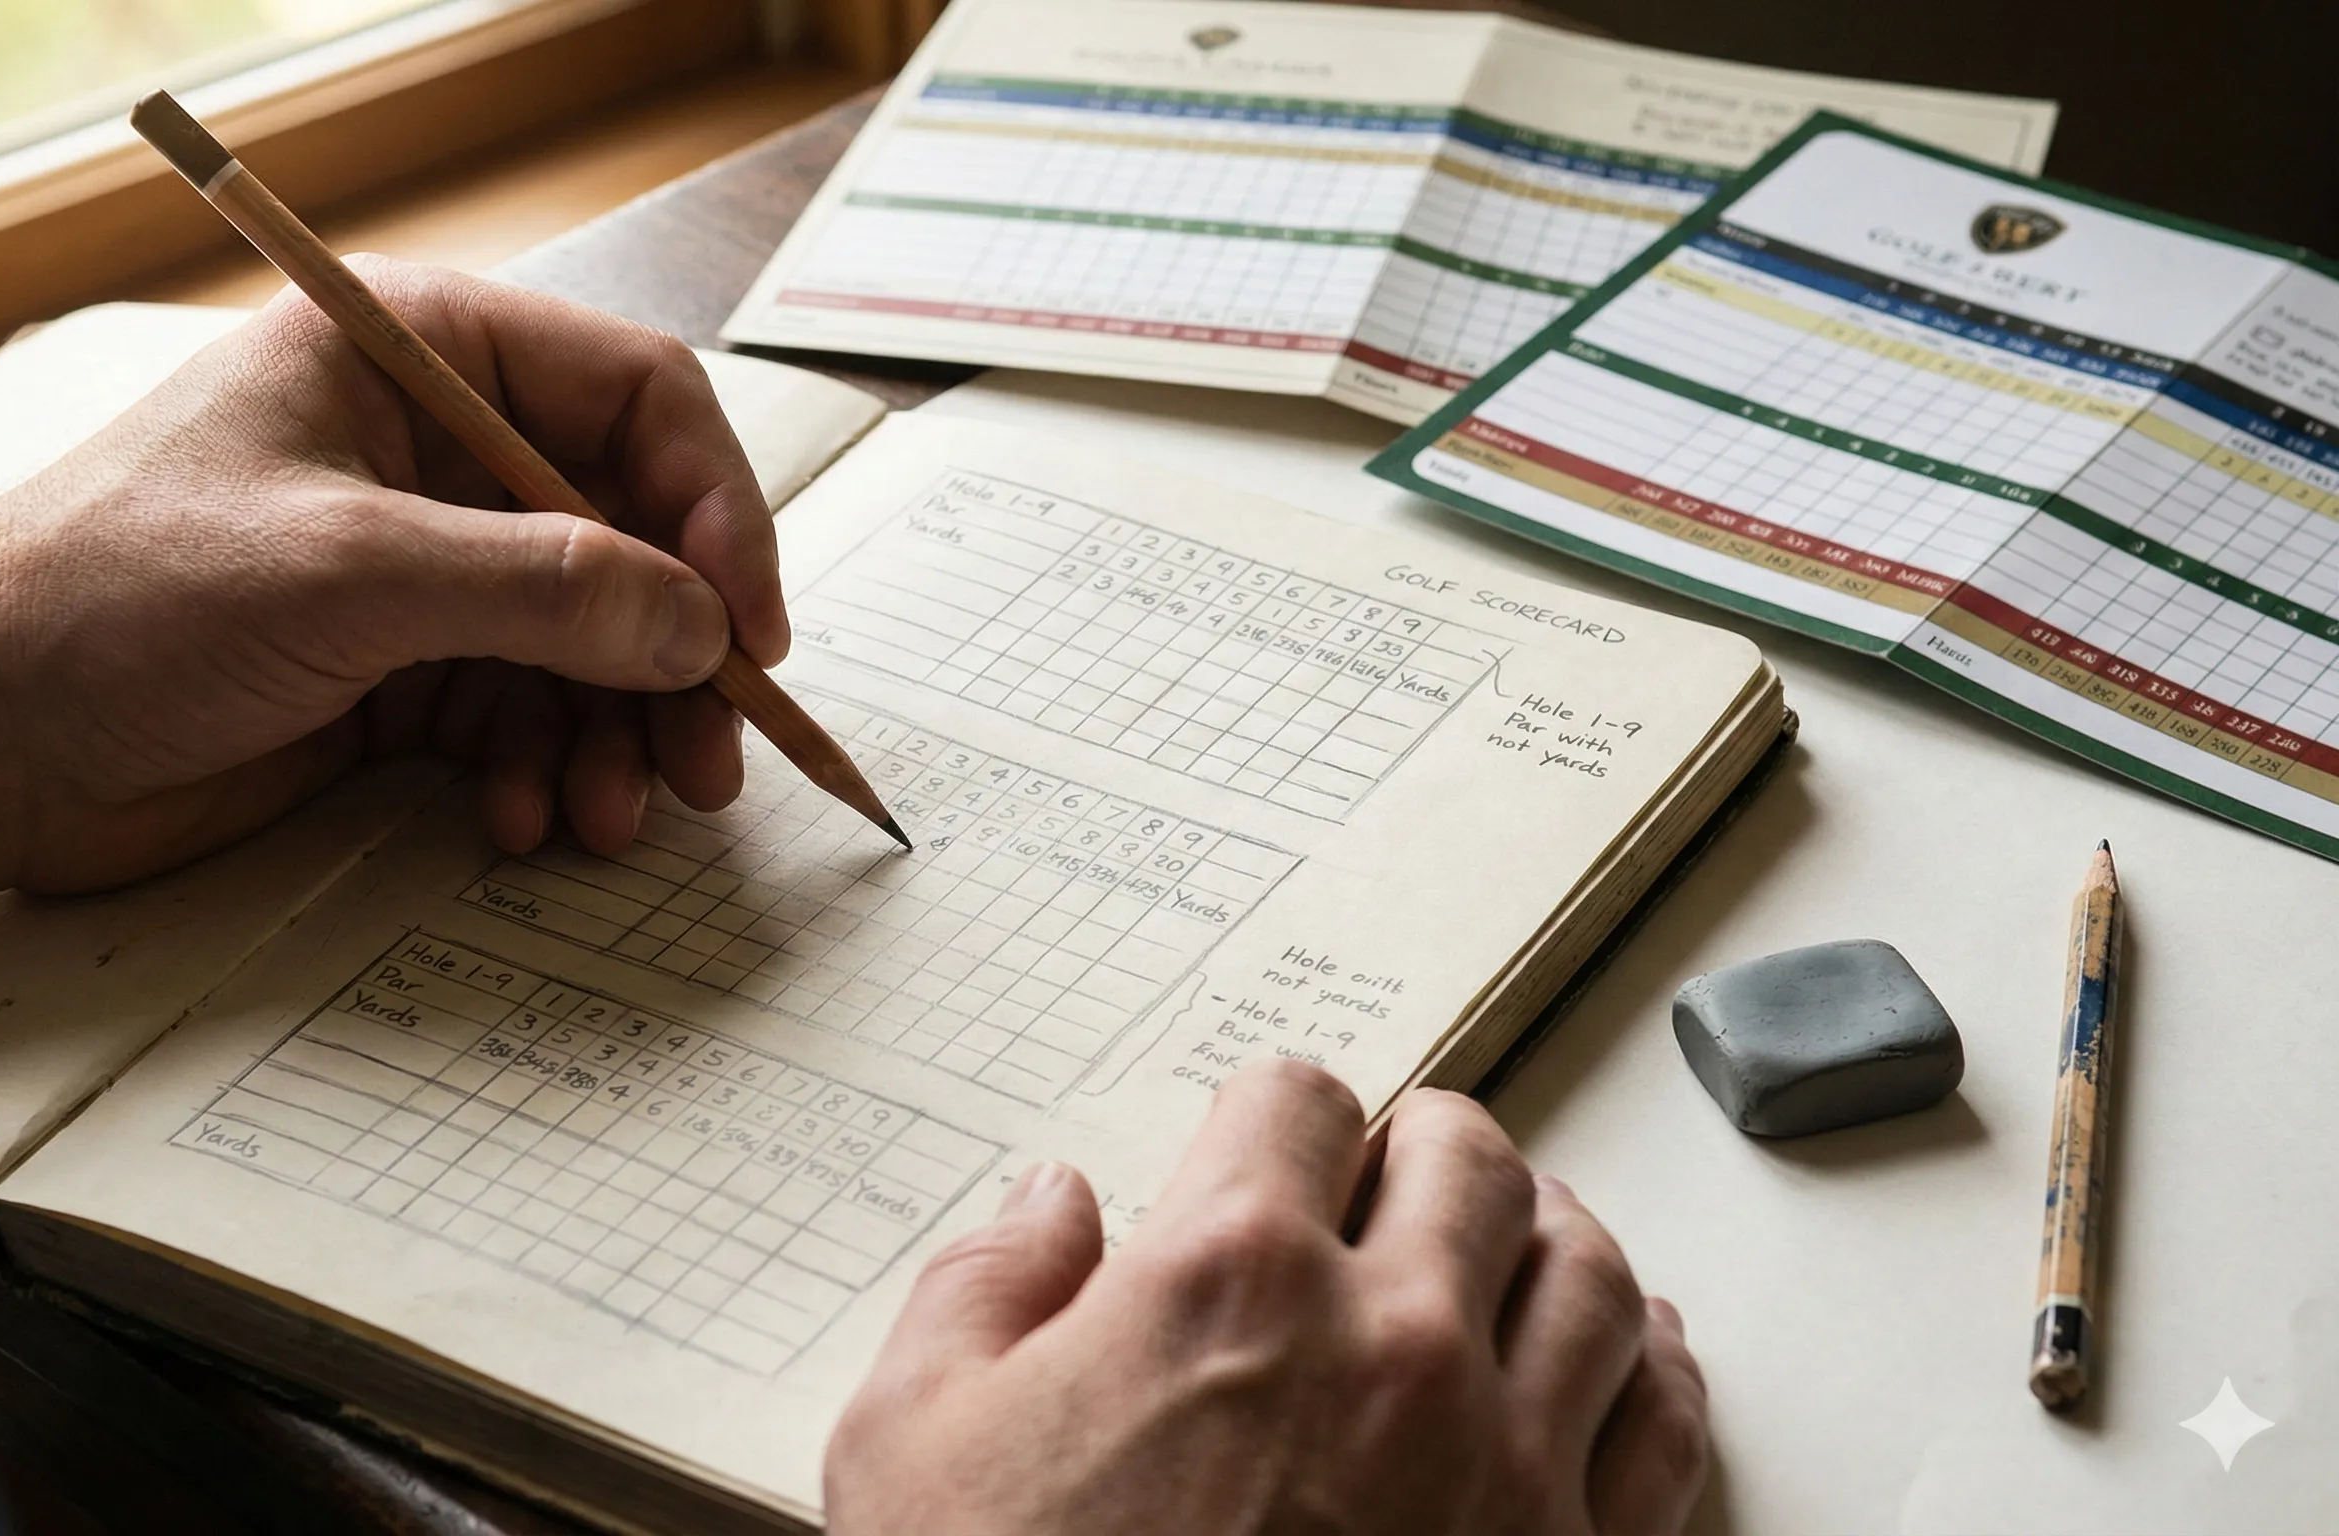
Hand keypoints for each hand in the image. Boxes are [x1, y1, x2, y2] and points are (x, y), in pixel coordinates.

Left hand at [0, 260, 782, 950]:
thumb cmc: (115, 598)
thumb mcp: (352, 575)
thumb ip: (543, 592)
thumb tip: (697, 626)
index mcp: (417, 356)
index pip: (634, 400)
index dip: (713, 510)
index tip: (745, 626)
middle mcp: (431, 453)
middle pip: (628, 540)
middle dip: (672, 657)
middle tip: (710, 762)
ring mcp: (415, 571)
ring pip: (586, 646)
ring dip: (614, 736)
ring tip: (612, 817)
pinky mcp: (390, 678)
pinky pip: (520, 718)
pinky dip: (541, 773)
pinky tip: (523, 823)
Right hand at [826, 1067, 1708, 1535]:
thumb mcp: (912, 1446)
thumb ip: (983, 1290)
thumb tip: (1048, 1205)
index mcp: (1229, 1281)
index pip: (1297, 1102)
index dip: (1273, 1114)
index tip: (1268, 1142)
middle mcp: (1388, 1345)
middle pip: (1467, 1162)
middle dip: (1424, 1149)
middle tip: (1397, 1170)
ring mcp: (1500, 1460)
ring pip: (1587, 1273)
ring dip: (1548, 1234)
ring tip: (1518, 1236)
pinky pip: (1662, 1424)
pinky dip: (1652, 1365)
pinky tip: (1630, 1350)